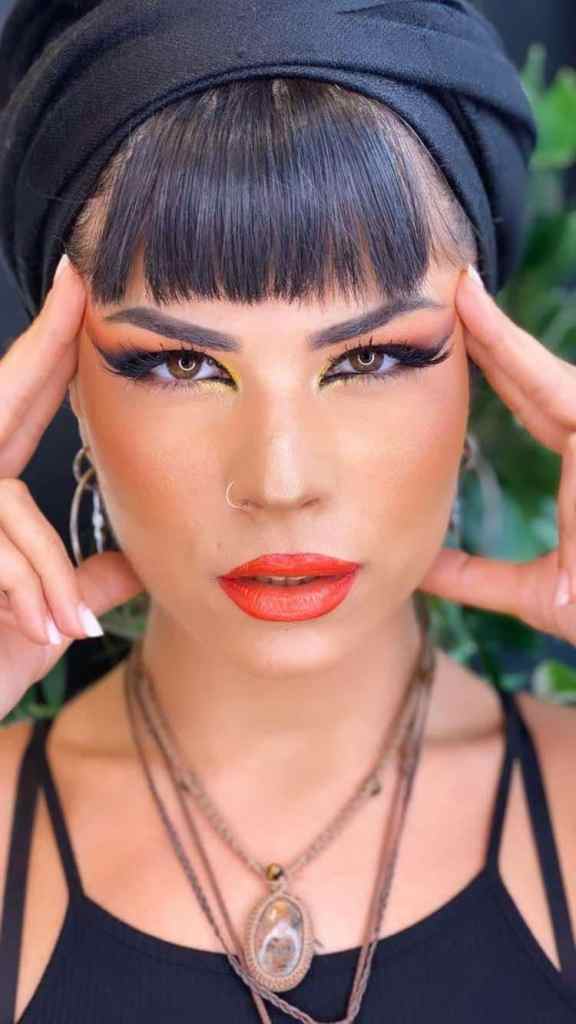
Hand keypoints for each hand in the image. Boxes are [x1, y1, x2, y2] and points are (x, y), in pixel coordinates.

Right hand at [0, 257, 143, 719]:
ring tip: (74, 623)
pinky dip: (31, 594)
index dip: (46, 352)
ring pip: (2, 503)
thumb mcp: (51, 614)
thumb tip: (135, 560)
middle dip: (37, 347)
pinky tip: (57, 631)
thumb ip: (86, 579)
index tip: (80, 292)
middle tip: (76, 286)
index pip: (18, 408)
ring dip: (44, 569)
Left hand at [419, 265, 575, 644]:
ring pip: (547, 373)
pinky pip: (557, 387)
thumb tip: (417, 568)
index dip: (500, 372)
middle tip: (447, 294)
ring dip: (497, 332)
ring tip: (452, 289)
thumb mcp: (537, 595)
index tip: (455, 344)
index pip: (538, 408)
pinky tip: (475, 312)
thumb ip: (475, 577)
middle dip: (492, 339)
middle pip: (538, 380)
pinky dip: (513, 350)